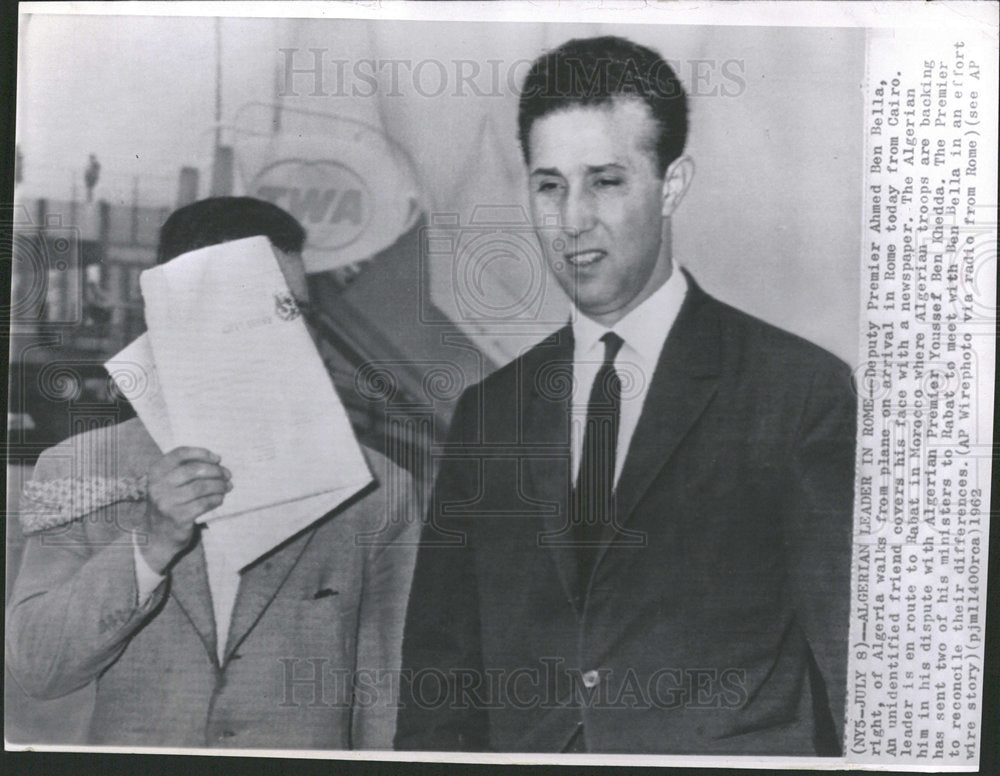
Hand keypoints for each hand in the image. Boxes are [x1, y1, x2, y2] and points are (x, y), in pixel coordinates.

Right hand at [139, 447, 230, 572]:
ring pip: (200, 487)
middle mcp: (158, 486)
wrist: (158, 534)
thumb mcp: (169, 483)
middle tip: (227, 475)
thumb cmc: (171, 502)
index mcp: (156, 472)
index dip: (201, 453)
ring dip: (219, 485)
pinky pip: (203, 504)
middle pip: (193, 470)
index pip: (180, 454)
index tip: (217, 458)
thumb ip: (187, 470)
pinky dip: (216, 499)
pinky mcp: (177, 517)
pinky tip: (219, 499)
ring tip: (227, 487)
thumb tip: (217, 462)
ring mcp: (166, 502)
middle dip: (215, 471)